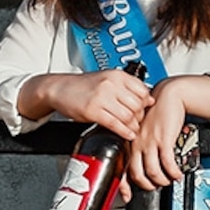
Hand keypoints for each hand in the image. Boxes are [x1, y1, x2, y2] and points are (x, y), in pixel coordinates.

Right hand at [29, 69, 152, 142]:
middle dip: (140, 116)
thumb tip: (149, 98)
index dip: (146, 103)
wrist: (60, 88)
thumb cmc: (83, 85)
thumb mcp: (108, 79)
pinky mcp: (93, 111)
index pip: (142, 90)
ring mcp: (101, 97)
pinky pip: (115, 124)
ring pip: (128, 116)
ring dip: (133, 126)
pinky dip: (124, 132)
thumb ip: (128, 87)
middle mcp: (110, 84)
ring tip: (132, 128)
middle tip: (138, 121)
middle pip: (137, 105)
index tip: (144, 108)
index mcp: (116, 75)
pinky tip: (127, 134)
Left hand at [125, 86, 192, 191]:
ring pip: (153, 171)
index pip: (122, 167)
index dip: (123, 185)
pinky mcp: (164, 139)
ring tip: (168, 180)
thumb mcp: (143, 129)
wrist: (169, 96)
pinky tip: (177, 173)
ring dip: (162, 180)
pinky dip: (173, 172)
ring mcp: (150, 141)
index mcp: (129, 140)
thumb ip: (140, 144)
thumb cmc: (157, 112)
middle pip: (136, 173)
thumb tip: (144, 163)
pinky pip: (168, 163)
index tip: (127, 196)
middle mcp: (137, 142)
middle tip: (155, 187)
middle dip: (147, 185)